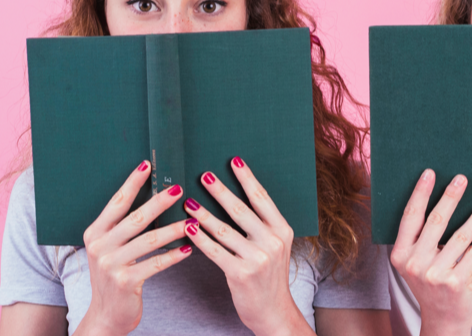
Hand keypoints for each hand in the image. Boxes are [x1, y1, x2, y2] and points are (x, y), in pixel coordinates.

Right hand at [76, 161, 191, 335]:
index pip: (117, 202)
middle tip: (178, 189)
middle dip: (158, 202)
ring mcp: (111, 264)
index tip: (147, 164)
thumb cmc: (115, 274)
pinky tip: (189, 249)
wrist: (106, 314)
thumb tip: (155, 197)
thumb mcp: (111, 248)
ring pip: (148, 240)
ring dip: (172, 229)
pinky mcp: (125, 281)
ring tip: (191, 220)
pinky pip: (155, 264)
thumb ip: (124, 227)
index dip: (132, 182)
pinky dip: (173, 256)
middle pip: (135, 218)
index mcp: (95, 232)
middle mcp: (100, 246)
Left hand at [183, 156, 310, 335]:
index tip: (234, 160)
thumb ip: (261, 225)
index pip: (262, 198)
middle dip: (221, 191)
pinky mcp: (241, 274)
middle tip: (204, 175)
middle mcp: (273, 241)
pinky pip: (215, 251)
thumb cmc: (268, 275)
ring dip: (204, 213)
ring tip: (189, 201)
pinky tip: (189, 228)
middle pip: (242, 210)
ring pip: (225, 229)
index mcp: (283, 229)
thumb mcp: (274, 246)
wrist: (273, 310)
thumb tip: (235, 198)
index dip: (247, 178)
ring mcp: (258, 258)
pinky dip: (200, 238)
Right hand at [390, 169, 471, 335]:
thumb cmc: (430, 284)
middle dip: (451, 196)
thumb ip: (418, 239)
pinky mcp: (455, 283)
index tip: (430, 173)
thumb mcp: (414, 263)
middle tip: (462, 179)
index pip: (411, 217)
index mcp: (401, 254)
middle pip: (436, 221)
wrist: (442, 320)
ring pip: (459, 237)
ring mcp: (435, 274)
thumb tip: (437, 201)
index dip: (420, 193)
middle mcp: (415, 263)